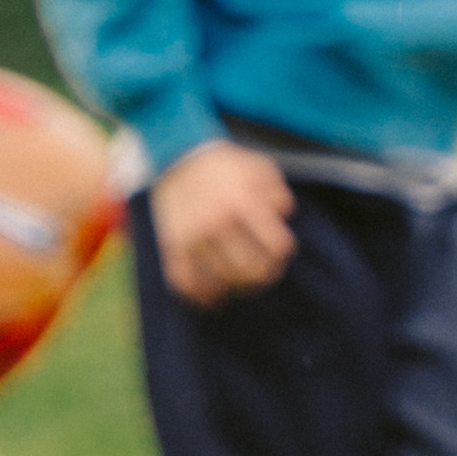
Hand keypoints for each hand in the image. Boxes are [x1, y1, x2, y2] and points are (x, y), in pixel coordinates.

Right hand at [151, 142, 296, 304]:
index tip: (280, 252)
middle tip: (266, 273)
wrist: (178, 156)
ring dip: (237, 287)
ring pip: (222, 280)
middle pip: (250, 268)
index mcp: (243, 202)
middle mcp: (217, 222)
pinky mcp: (172, 245)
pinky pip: (184, 281)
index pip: (275, 246)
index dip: (282, 253)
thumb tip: (283, 216)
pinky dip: (200, 296)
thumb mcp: (259, 168)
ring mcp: (193, 236)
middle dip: (264, 276)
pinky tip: (213, 299)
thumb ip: (278, 192)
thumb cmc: (226, 165)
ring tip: (244, 284)